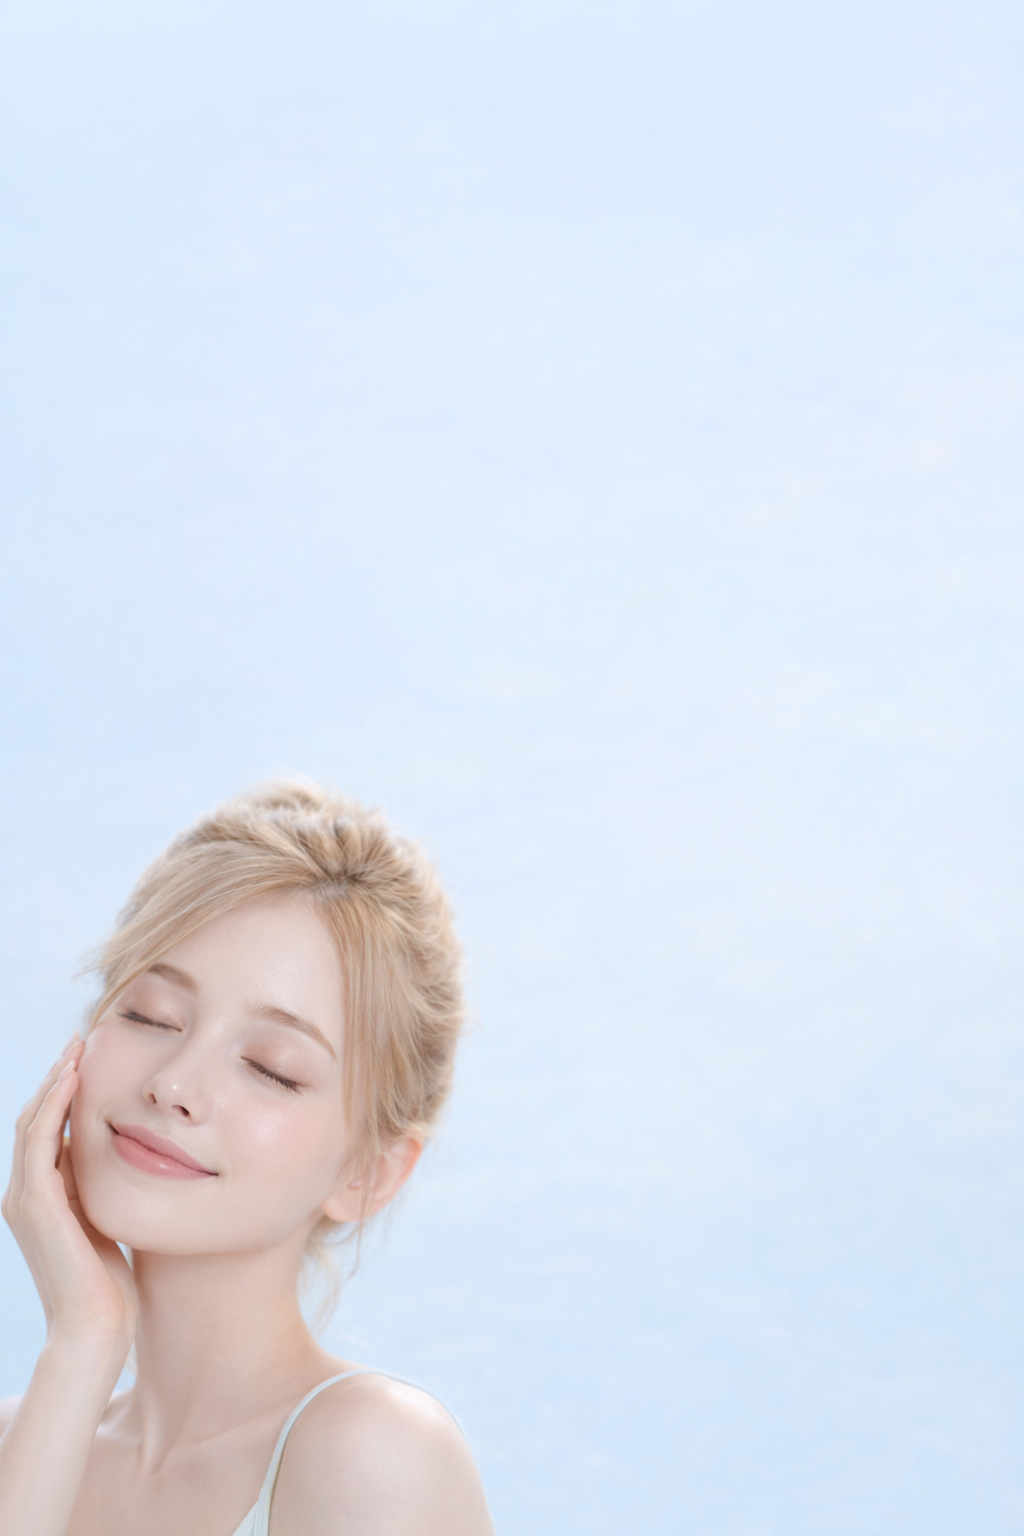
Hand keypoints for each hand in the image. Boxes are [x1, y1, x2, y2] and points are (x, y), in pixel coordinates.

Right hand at [2, 1039, 136, 1361]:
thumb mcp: (108, 1219)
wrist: (98, 1328)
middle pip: (34, 1119)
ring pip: (32, 1123)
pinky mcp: (37, 1204)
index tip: (88, 1059)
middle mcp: (23, 1195)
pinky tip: (75, 1079)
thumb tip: (129, 1153)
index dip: (63, 1094)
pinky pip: (40, 1140)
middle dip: (57, 1078)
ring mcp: (25, 1199)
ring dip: (54, 1082)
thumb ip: (104, 1189)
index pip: (46, 1132)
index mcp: (41, 1199)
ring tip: (77, 1049)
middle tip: (80, 1041)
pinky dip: (54, 1105)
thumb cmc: (113, 1283)